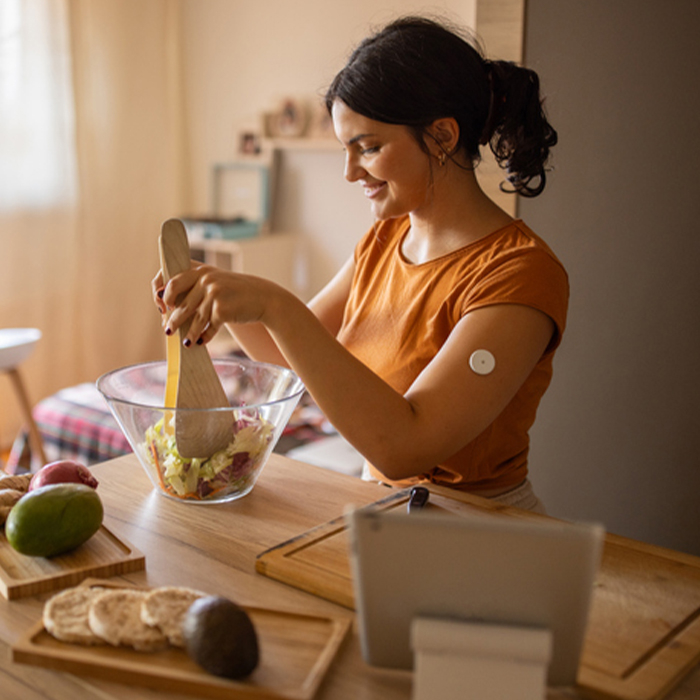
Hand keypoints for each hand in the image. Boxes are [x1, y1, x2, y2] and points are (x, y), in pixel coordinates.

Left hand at [158, 265, 274, 345]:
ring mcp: (214, 294)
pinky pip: (208, 327)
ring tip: (185, 342)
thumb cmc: (236, 292)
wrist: (263, 298)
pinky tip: (201, 342)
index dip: (163, 295)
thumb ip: (195, 288)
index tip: (164, 306)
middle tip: (168, 330)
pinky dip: (205, 337)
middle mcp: (205, 280)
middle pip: (181, 304)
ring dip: (188, 333)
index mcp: (200, 270)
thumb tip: (170, 309)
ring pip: (195, 319)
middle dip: (173, 320)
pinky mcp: (222, 309)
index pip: (172, 282)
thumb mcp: (215, 281)